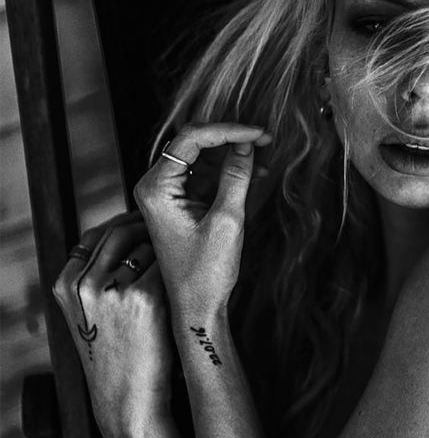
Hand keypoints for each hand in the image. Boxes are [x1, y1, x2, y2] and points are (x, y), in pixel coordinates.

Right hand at [52, 212, 173, 437]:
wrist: (128, 402)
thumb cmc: (117, 357)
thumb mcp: (89, 316)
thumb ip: (96, 279)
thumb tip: (125, 237)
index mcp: (65, 285)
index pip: (94, 236)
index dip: (121, 227)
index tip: (142, 227)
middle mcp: (85, 284)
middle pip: (119, 233)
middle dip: (146, 228)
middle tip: (170, 232)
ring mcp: (114, 290)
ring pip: (146, 245)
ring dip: (166, 247)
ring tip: (183, 253)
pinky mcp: (146, 298)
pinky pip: (167, 264)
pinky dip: (180, 265)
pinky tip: (191, 270)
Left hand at [133, 123, 271, 314]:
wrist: (196, 307)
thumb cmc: (206, 273)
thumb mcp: (228, 220)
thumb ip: (236, 177)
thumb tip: (247, 144)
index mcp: (156, 188)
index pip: (191, 139)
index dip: (228, 131)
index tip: (260, 134)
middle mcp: (154, 186)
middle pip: (193, 143)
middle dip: (230, 139)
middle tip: (264, 139)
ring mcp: (165, 193)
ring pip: (200, 156)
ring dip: (231, 154)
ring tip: (263, 159)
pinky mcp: (178, 202)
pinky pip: (202, 174)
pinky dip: (227, 171)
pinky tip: (253, 174)